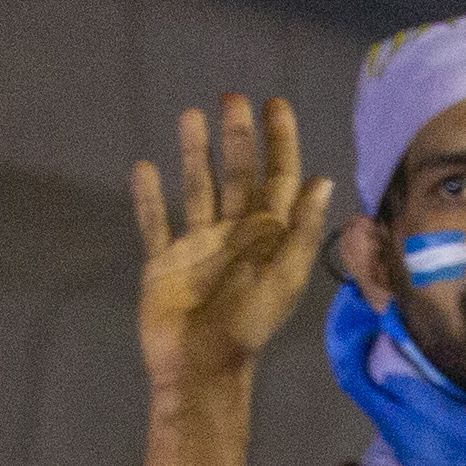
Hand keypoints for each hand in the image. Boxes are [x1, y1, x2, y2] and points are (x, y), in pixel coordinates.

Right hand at [132, 95, 337, 403]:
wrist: (199, 367)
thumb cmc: (247, 327)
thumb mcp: (284, 280)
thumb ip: (300, 232)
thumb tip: (321, 182)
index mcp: (267, 237)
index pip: (278, 179)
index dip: (280, 142)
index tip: (275, 105)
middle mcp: (234, 234)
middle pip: (238, 175)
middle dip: (238, 138)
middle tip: (233, 98)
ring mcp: (197, 246)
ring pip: (197, 188)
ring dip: (195, 153)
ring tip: (190, 115)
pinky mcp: (163, 262)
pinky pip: (155, 222)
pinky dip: (149, 197)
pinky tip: (144, 167)